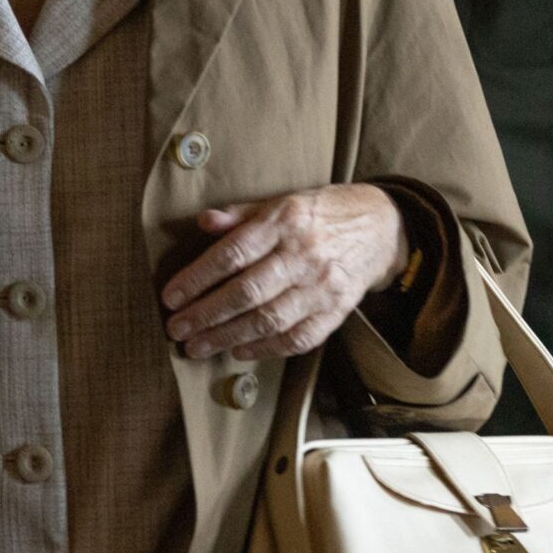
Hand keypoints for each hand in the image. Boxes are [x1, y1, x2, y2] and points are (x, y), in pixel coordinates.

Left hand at [161, 184, 405, 361]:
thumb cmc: (321, 213)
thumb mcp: (282, 201)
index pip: (233, 253)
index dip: (197, 278)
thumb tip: (203, 222)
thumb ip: (241, 214)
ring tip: (198, 347)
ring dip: (227, 337)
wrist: (381, 227)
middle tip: (177, 329)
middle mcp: (304, 255)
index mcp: (285, 221)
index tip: (171, 297)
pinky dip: (265, 349)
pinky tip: (238, 351)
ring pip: (268, 320)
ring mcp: (322, 286)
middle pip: (246, 292)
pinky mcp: (336, 311)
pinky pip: (297, 338)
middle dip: (205, 315)